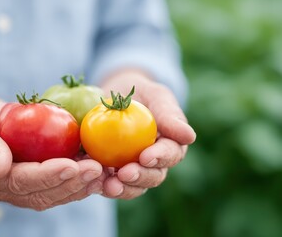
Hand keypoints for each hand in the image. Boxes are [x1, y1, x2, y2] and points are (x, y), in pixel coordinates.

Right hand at [0, 92, 103, 210]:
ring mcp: (16, 188)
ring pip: (51, 195)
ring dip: (78, 186)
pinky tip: (95, 171)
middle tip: (97, 169)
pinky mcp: (30, 181)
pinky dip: (76, 181)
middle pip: (40, 193)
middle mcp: (1, 189)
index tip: (71, 166)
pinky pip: (55, 187)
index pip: (19, 180)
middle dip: (70, 183)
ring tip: (102, 172)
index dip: (47, 175)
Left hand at [99, 70, 195, 198]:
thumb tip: (189, 136)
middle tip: (125, 174)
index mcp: (170, 146)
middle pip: (153, 177)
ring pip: (132, 186)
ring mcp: (132, 170)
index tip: (146, 156)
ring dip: (122, 188)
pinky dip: (100, 184)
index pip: (170, 154)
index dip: (160, 158)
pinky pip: (107, 182)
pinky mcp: (111, 173)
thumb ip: (170, 114)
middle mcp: (154, 163)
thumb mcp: (155, 96)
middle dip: (141, 178)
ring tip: (109, 186)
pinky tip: (92, 181)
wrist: (112, 97)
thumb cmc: (139, 94)